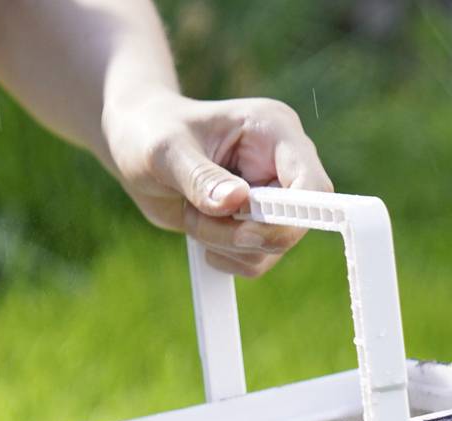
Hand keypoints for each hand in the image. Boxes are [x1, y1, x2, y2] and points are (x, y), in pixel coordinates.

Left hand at [102, 91, 333, 275]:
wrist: (138, 146)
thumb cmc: (150, 133)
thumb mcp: (166, 152)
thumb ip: (201, 178)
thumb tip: (237, 202)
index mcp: (274, 130)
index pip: (313, 184)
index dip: (294, 216)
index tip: (248, 228)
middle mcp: (281, 165)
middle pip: (295, 225)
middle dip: (242, 233)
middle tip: (199, 216)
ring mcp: (272, 197)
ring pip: (271, 248)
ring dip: (225, 243)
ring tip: (193, 212)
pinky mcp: (257, 223)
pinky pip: (255, 259)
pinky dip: (223, 254)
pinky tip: (199, 225)